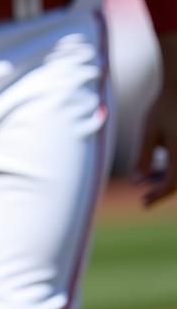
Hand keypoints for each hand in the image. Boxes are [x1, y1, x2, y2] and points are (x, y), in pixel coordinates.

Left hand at [136, 84, 176, 205]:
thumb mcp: (149, 130)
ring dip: (167, 179)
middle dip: (162, 190)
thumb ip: (143, 156)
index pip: (172, 185)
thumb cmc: (164, 106)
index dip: (157, 195)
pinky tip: (157, 169)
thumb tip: (136, 180)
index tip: (143, 202)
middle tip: (144, 197)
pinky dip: (173, 168)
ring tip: (146, 181)